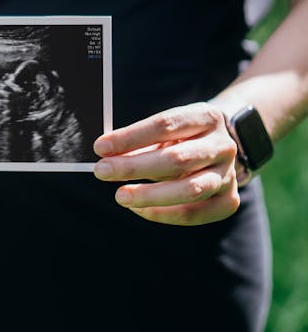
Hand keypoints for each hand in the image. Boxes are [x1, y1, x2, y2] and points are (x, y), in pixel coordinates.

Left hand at [93, 102, 241, 225]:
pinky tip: (139, 209)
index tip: (101, 147)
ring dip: (150, 195)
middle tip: (102, 171)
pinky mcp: (229, 200)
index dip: (131, 137)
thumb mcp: (165, 130)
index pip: (166, 125)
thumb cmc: (182, 137)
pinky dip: (164, 213)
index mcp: (206, 117)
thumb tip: (105, 155)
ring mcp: (229, 174)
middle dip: (134, 167)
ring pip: (190, 189)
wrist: (221, 148)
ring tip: (120, 196)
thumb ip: (138, 141)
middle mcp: (223, 146)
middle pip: (177, 159)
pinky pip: (195, 213)